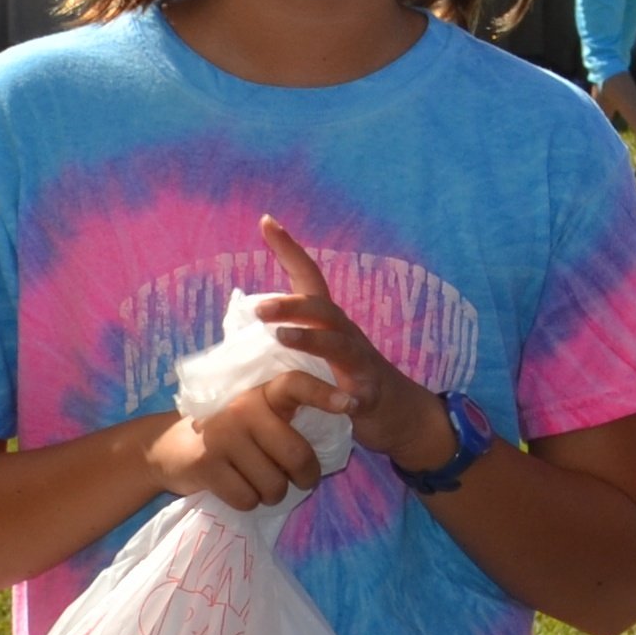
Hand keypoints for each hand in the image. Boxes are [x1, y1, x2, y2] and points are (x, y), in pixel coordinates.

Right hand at [143, 365, 348, 511]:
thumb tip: (339, 427)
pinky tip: (238, 487)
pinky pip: (248, 499)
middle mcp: (243, 409)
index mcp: (261, 392)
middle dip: (306, 477)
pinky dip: (249, 502)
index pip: (296, 384)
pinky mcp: (207, 465)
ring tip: (260, 481)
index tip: (351, 405)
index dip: (324, 393)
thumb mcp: (256, 414)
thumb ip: (287, 415)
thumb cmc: (229, 433)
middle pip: (296, 455)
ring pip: (274, 485)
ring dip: (274, 493)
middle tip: (303, 479)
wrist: (169, 449)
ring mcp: (223, 436)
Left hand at [251, 213, 450, 471]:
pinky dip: (349, 398)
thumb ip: (283, 341)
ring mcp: (361, 363)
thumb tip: (237, 329)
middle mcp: (346, 334)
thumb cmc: (344, 381)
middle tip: (258, 308)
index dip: (289, 249)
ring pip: (338, 344)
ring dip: (310, 338)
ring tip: (282, 338)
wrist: (398, 413)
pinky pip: (359, 395)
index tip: (266, 221)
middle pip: (321, 308)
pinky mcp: (369, 395)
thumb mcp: (314, 356)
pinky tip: (342, 403)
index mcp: (328, 323)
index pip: (307, 278)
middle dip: (290, 304)